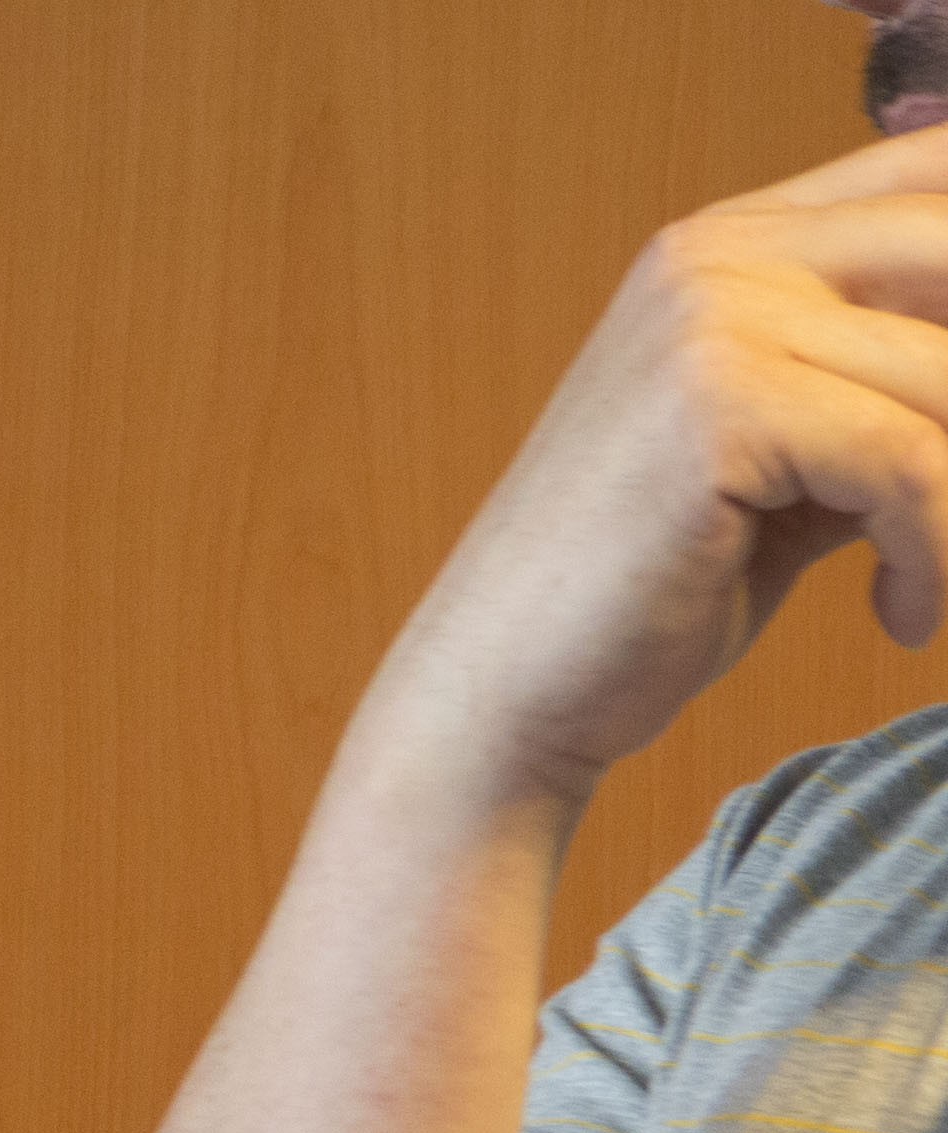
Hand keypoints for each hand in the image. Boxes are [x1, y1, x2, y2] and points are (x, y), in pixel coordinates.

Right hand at [370, 128, 947, 802]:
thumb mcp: (788, 455)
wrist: (498, 692)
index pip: (927, 171)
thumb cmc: (642, 589)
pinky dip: (933, 552)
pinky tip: (903, 612)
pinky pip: (909, 464)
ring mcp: (709, 323)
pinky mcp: (717, 410)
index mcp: (725, 246)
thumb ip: (885, 385)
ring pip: (945, 379)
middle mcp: (715, 257)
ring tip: (933, 579)